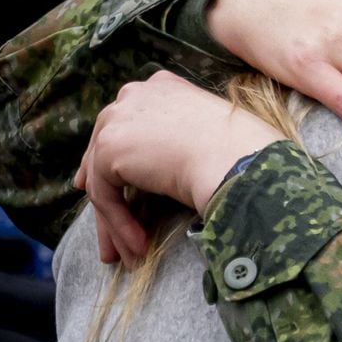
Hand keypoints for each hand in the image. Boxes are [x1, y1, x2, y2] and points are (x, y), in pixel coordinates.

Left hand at [75, 71, 284, 265]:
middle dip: (105, 192)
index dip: (115, 157)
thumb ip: (176, 139)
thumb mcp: (206, 134)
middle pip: (106, 149)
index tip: (99, 183)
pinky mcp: (109, 149)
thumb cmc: (241, 151)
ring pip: (105, 178)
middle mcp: (134, 95)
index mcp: (160, 86)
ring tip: (127, 255)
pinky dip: (119, 225)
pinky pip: (106, 196)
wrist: (238, 159)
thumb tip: (157, 170)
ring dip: (116, 221)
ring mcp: (118, 119)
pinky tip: (139, 247)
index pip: (127, 124)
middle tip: (108, 230)